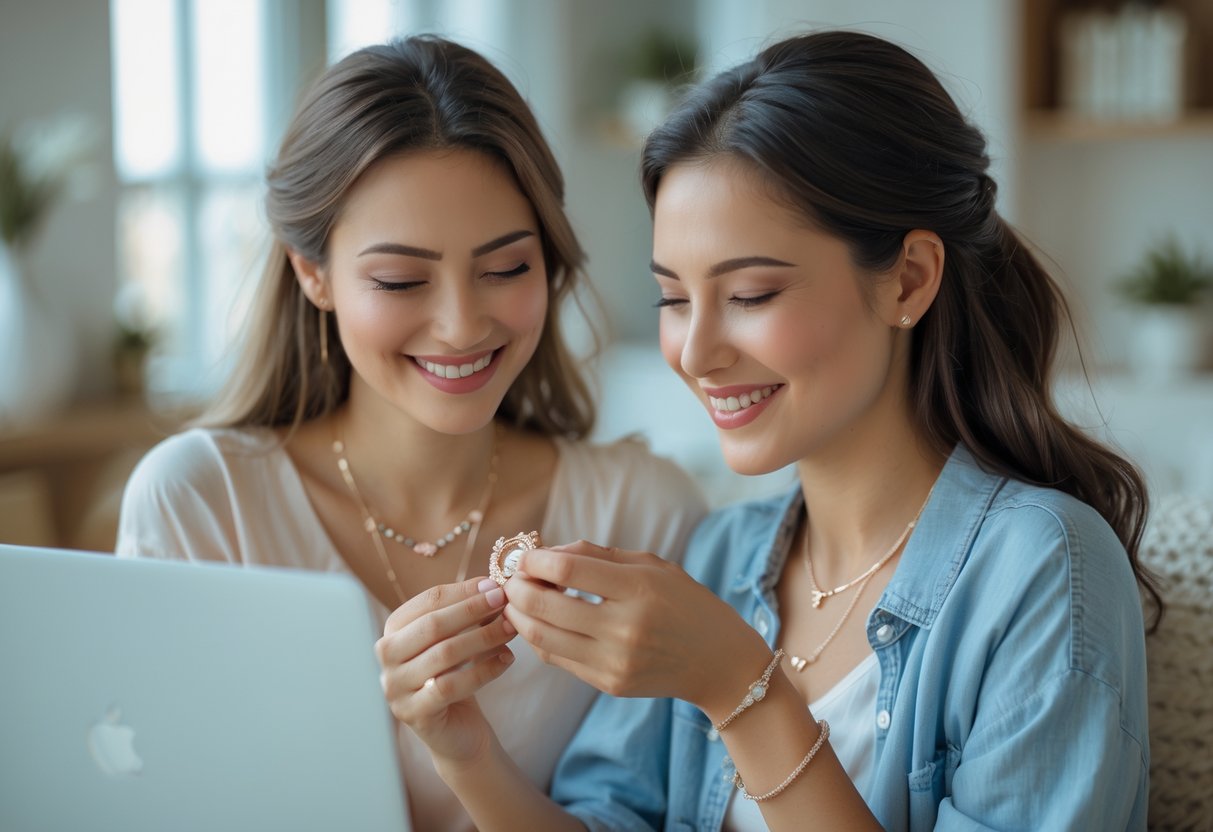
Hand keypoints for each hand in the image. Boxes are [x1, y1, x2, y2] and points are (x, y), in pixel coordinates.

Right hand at [375, 577, 515, 765]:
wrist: (458, 730)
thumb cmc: (458, 675)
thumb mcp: (460, 638)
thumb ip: (469, 612)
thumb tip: (492, 584)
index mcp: (393, 630)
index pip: (427, 602)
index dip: (462, 591)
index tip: (494, 585)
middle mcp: (387, 658)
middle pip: (432, 626)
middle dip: (472, 610)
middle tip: (504, 601)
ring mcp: (395, 687)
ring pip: (444, 655)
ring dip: (483, 637)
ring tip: (511, 629)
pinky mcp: (413, 713)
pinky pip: (451, 686)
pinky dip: (484, 670)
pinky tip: (507, 659)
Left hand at [502, 541, 767, 710]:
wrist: (718, 662)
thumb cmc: (685, 603)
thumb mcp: (651, 565)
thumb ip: (597, 554)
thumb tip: (546, 552)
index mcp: (638, 589)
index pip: (568, 568)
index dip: (536, 559)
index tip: (526, 555)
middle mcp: (624, 628)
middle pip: (545, 604)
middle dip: (517, 588)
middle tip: (511, 578)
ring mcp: (614, 661)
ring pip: (542, 637)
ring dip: (518, 615)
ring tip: (516, 600)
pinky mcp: (608, 684)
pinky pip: (557, 658)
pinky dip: (539, 638)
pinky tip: (538, 622)